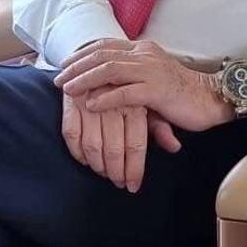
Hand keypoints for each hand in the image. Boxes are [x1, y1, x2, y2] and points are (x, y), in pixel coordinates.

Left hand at [56, 39, 232, 131]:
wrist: (211, 98)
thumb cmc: (180, 92)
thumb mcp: (152, 78)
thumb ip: (130, 77)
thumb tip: (102, 85)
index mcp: (143, 49)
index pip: (106, 45)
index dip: (82, 53)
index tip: (64, 63)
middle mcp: (145, 55)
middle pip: (102, 55)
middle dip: (77, 66)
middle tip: (58, 78)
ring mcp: (151, 71)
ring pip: (110, 70)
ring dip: (85, 79)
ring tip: (68, 90)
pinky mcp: (157, 91)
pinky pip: (126, 93)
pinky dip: (105, 98)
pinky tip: (91, 105)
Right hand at [60, 87, 181, 191]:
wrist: (103, 60)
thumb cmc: (130, 89)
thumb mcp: (148, 104)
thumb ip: (160, 126)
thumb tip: (175, 147)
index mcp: (135, 102)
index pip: (136, 143)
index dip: (134, 168)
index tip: (133, 185)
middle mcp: (113, 101)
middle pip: (114, 147)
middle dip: (116, 171)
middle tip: (118, 183)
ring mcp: (90, 100)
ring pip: (92, 144)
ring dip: (97, 165)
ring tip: (103, 173)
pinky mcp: (71, 100)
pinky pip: (71, 133)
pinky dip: (77, 151)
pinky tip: (85, 160)